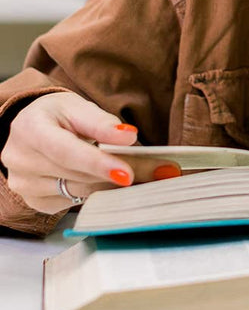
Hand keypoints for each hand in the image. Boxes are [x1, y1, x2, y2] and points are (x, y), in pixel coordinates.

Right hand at [1, 92, 178, 213]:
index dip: (98, 164)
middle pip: (80, 176)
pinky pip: (75, 202)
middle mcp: (24, 163)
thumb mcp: (76, 106)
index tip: (129, 173)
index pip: (67, 152)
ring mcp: (27, 188)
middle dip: (127, 173)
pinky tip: (122, 185)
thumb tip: (128, 136)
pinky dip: (102, 194)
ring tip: (155, 177)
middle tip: (164, 171)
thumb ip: (101, 122)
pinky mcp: (37, 202)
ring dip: (119, 186)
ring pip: (81, 193)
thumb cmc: (55, 115)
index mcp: (32, 131)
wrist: (28, 129)